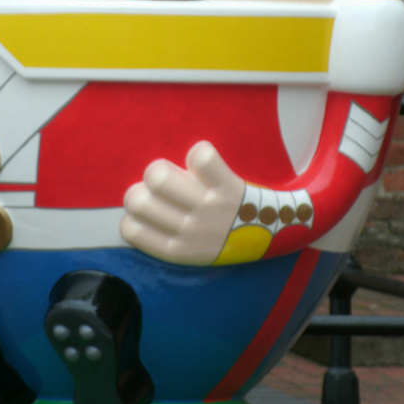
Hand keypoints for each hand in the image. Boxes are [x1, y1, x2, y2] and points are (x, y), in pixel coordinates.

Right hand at [120, 141, 244, 265]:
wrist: (274, 234)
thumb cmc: (227, 237)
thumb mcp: (193, 251)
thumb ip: (166, 233)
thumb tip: (138, 205)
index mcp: (177, 250)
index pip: (129, 229)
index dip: (134, 213)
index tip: (153, 208)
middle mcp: (189, 231)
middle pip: (137, 199)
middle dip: (144, 187)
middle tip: (164, 189)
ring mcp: (208, 208)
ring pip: (159, 176)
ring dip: (163, 167)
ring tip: (180, 174)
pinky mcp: (228, 187)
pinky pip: (201, 157)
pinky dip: (199, 153)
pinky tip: (204, 164)